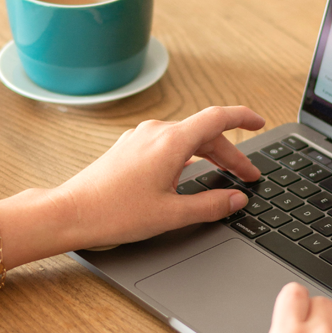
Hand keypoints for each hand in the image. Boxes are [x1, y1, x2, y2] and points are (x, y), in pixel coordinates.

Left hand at [52, 105, 263, 250]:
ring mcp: (139, 137)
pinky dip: (187, 155)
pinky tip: (189, 173)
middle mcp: (155, 132)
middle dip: (230, 153)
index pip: (218, 118)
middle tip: (247, 176)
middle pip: (204, 132)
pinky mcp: (129, 148)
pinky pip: (167, 144)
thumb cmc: (115, 213)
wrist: (72, 212)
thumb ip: (211, 205)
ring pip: (185, 138)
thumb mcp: (172, 214)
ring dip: (208, 154)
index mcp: (171, 142)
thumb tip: (236, 199)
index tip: (259, 122)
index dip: (244, 117)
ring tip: (224, 176)